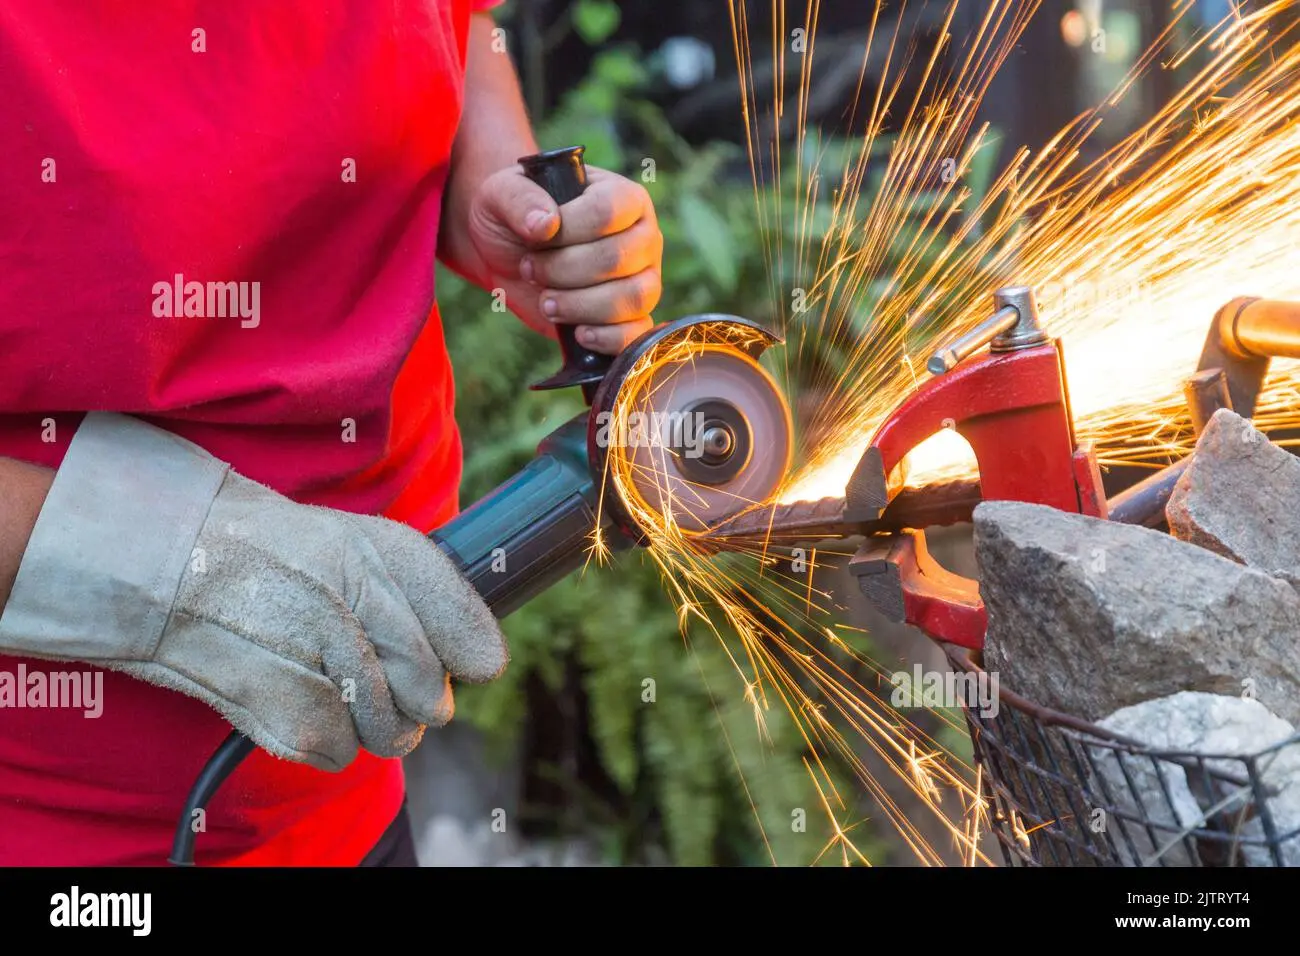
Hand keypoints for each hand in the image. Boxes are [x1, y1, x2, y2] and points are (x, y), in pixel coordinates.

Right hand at [0, 414, 507, 771]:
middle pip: (433, 694)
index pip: (463, 630)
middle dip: (421, 699)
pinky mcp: (279, 706)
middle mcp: (352, 602)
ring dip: (376, 724)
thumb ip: (433, 591)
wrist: (176, 565)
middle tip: (385, 678)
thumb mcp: (363, 543)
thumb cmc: (280, 556)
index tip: (468, 660)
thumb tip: (487, 663)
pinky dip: (329, 740)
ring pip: (393, 733)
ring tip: (339, 687)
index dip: (468, 653)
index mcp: (379, 556)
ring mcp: (314, 655)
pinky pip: (340, 753)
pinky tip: (302, 700)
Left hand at [467, 165, 662, 353]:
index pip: (607, 212)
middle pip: (616, 259)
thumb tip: (546, 225)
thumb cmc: (514, 217)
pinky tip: (577, 333)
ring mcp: (643, 278)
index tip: (535, 239)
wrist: (507, 255)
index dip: (567, 232)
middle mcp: (643, 237)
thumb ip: (520, 200)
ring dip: (579, 305)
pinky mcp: (631, 317)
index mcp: (624, 198)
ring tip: (546, 302)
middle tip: (531, 270)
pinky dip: (606, 338)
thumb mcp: (502, 194)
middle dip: (562, 271)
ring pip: (633, 298)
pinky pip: (637, 333)